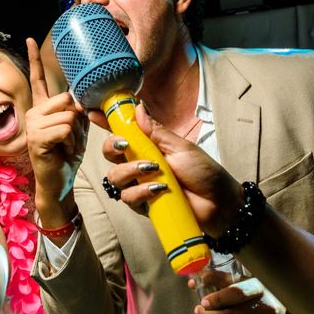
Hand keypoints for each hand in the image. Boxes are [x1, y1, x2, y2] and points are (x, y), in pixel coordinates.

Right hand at [25, 37, 87, 204]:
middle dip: (78, 120)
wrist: (58, 183)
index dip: (34, 58)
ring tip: (65, 147)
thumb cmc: (66, 156)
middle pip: (67, 99)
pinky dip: (70, 143)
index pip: (38, 79)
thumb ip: (80, 111)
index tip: (29, 39)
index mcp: (43, 108)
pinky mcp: (36, 138)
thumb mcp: (78, 130)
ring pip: (69, 115)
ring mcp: (33, 125)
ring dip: (76, 135)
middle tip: (70, 139)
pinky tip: (61, 153)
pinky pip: (65, 128)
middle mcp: (34, 113)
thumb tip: (81, 100)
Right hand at [94, 104, 242, 234]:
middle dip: (112, 147)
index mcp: (147, 147)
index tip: (93, 113)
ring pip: (115, 177)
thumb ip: (157, 131)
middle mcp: (138, 165)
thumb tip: (137, 108)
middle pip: (109, 154)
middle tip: (125, 145)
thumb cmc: (203, 172)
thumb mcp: (181, 147)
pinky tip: (158, 189)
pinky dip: (140, 192)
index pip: (121, 132)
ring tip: (152, 171)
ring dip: (130, 171)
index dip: (106, 122)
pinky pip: (128, 198)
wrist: (219, 203)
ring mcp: (139, 185)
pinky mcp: (143, 205)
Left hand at [192, 283, 300, 313]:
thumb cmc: (266, 292)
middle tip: (198, 311)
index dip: (215, 299)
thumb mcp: (248, 279)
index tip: (203, 301)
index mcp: (260, 289)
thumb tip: (197, 279)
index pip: (234, 293)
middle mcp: (264, 308)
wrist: (296, 311)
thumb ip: (222, 278)